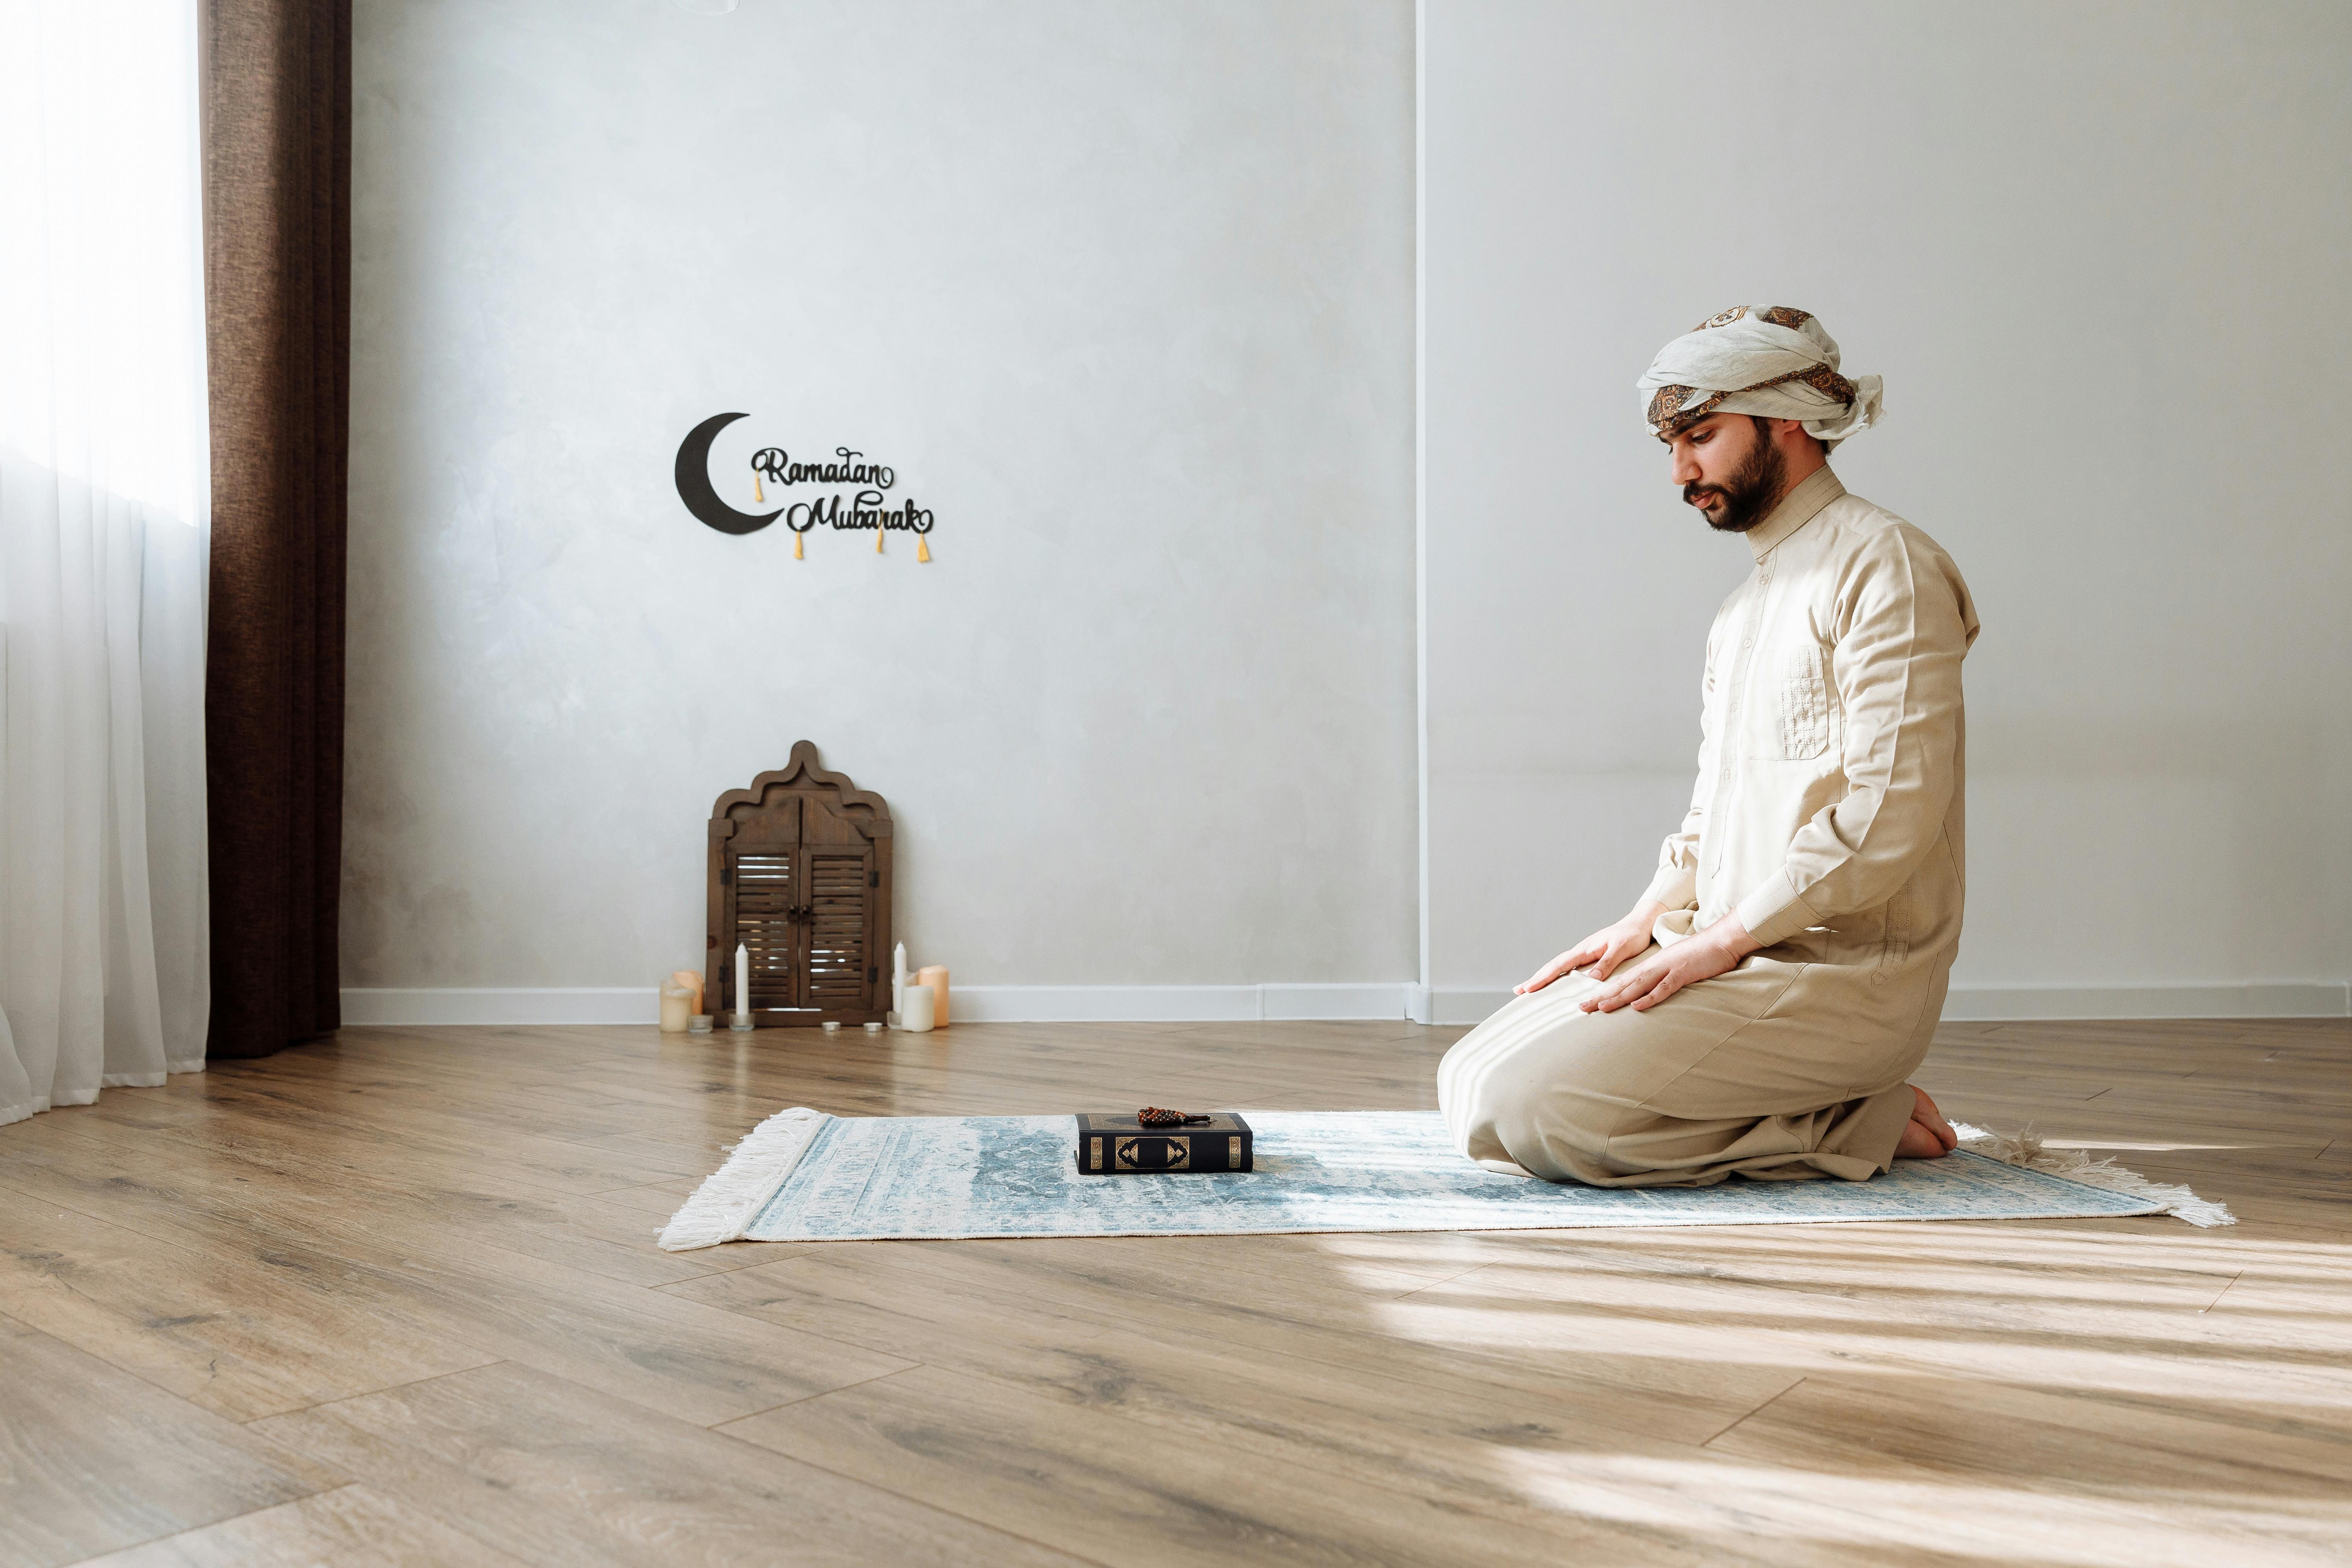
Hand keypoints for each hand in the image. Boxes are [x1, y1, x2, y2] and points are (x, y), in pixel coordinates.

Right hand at [1517, 903, 1667, 994]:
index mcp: (1585, 948)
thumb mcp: (1621, 949)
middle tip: (1519, 990)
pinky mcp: (1590, 958)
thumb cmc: (1632, 935)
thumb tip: (1590, 979)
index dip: (1544, 977)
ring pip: (1559, 967)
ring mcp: (1584, 954)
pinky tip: (1553, 982)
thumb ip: (1606, 963)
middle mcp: (1581, 951)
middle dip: (1536, 978)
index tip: (1529, 988)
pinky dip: (1557, 976)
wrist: (1640, 924)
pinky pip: (1568, 969)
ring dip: (1543, 977)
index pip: (1560, 964)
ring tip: (1529, 988)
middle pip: (1553, 966)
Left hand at [1581, 913, 1758, 1013]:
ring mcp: (1668, 969)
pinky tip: (1637, 1006)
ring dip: (1619, 997)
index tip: (1586, 1003)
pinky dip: (1650, 997)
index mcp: (1651, 965)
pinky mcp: (1683, 973)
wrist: (1721, 940)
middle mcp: (1654, 966)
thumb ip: (1661, 980)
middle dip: (1601, 997)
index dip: (1603, 993)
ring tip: (1600, 1008)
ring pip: (1638, 985)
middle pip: (1623, 983)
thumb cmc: (1700, 956)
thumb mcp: (1676, 968)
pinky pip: (1664, 987)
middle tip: (1581, 1008)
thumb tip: (1647, 995)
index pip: (1622, 981)